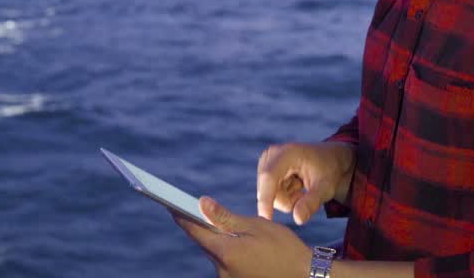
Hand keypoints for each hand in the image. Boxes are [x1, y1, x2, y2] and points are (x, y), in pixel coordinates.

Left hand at [173, 196, 310, 277]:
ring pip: (216, 253)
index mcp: (225, 252)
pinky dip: (229, 252)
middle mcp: (221, 270)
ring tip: (235, 229)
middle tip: (199, 209)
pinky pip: (225, 264)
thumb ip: (225, 217)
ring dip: (220, 241)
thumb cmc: (284, 248)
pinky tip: (244, 247)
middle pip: (204, 242)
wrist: (305, 276)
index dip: (180, 214)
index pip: (194, 230)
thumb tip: (201, 203)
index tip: (168, 202)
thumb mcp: (256, 226)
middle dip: (203, 226)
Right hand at [257, 142, 355, 224]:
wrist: (330, 159)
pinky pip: (269, 194)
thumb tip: (297, 219)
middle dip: (287, 200)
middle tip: (305, 192)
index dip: (265, 198)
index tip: (265, 218)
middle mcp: (272, 154)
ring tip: (302, 187)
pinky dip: (284, 195)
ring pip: (268, 195)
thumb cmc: (328, 171)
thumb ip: (311, 203)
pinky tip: (295, 185)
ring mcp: (267, 161)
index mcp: (287, 153)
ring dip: (287, 198)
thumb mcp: (325, 188)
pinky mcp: (265, 169)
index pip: (269, 177)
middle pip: (268, 190)